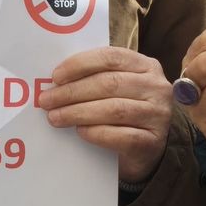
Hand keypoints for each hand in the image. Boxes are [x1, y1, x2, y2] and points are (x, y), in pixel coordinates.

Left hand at [38, 47, 172, 183]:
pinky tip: (80, 132)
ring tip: (55, 117)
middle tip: (46, 101)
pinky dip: (96, 133)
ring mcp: (158, 114)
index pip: (110, 57)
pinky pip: (121, 135)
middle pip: (109, 83)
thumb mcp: (114, 88)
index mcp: (145, 65)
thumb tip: (54, 80)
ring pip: (114, 109)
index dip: (79, 64)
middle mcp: (156, 87)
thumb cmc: (121, 110)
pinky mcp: (154, 141)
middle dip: (72, 92)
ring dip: (78, 113)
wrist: (144, 148)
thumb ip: (93, 78)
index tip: (55, 77)